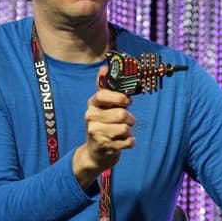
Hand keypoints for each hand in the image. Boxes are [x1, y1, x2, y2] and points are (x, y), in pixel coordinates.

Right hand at [73, 66, 135, 188]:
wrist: (95, 153)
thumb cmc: (104, 125)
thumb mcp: (103, 107)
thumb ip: (106, 89)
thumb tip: (104, 67)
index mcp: (92, 104)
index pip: (103, 95)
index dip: (119, 97)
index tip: (128, 102)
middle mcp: (90, 117)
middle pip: (121, 114)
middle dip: (130, 118)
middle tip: (128, 121)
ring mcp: (95, 132)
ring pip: (125, 128)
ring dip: (130, 131)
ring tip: (123, 133)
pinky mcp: (104, 147)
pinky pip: (128, 141)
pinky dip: (130, 142)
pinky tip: (123, 142)